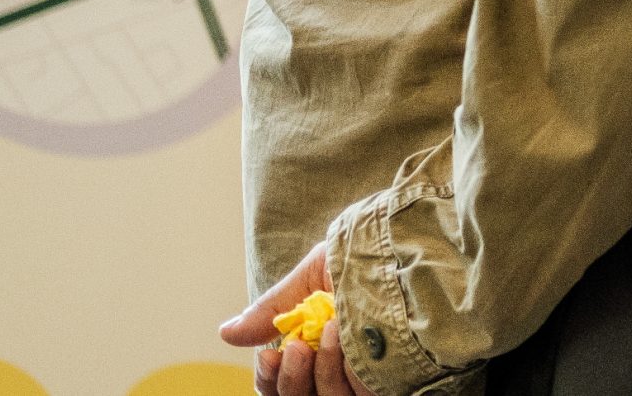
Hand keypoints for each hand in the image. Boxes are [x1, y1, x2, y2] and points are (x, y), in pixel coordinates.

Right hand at [222, 244, 374, 395]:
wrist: (405, 249)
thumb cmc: (364, 256)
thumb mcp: (309, 279)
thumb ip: (272, 309)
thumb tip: (227, 333)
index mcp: (314, 345)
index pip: (279, 384)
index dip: (268, 378)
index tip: (268, 355)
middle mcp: (335, 367)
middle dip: (286, 381)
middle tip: (295, 349)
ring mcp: (360, 379)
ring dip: (313, 376)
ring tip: (324, 336)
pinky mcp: (385, 386)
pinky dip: (338, 376)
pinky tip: (343, 340)